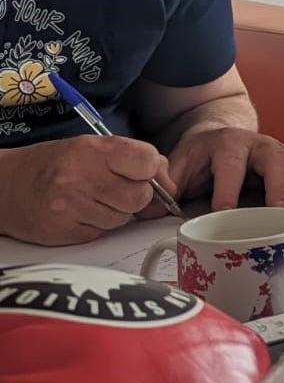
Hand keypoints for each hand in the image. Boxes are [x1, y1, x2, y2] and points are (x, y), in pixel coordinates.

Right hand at [0, 136, 174, 244]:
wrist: (6, 186)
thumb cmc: (56, 164)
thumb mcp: (93, 148)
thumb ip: (133, 160)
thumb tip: (168, 184)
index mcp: (93, 150)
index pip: (148, 161)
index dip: (154, 172)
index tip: (144, 175)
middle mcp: (80, 176)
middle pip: (139, 197)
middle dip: (136, 198)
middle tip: (117, 192)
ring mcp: (70, 206)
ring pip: (122, 219)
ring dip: (115, 213)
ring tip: (92, 201)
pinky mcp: (63, 231)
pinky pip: (101, 233)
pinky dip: (97, 226)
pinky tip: (79, 214)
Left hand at [159, 127, 283, 212]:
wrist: (219, 133)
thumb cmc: (200, 157)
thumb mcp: (178, 166)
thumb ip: (164, 187)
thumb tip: (148, 209)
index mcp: (226, 143)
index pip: (230, 165)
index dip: (228, 190)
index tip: (226, 214)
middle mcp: (257, 143)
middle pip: (274, 159)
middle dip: (278, 187)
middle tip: (279, 214)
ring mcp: (277, 149)